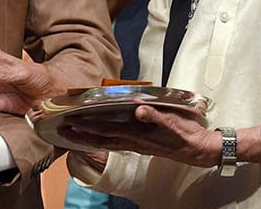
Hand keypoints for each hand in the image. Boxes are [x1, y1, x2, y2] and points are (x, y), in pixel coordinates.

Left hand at [61, 103, 220, 167]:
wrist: (200, 150)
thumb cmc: (187, 134)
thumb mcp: (173, 122)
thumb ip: (155, 115)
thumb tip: (138, 109)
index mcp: (138, 135)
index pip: (107, 130)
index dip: (88, 126)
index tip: (71, 120)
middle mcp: (134, 142)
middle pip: (101, 138)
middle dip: (80, 134)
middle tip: (61, 128)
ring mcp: (136, 145)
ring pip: (106, 143)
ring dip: (88, 139)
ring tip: (71, 134)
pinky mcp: (141, 145)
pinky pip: (116, 144)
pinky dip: (102, 141)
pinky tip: (96, 138)